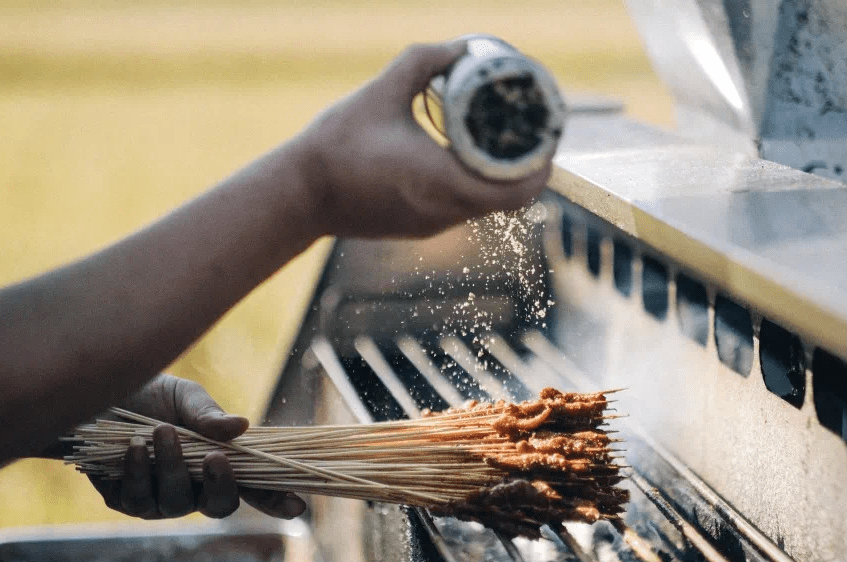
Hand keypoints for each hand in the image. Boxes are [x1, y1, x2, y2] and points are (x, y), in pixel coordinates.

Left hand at [85, 375, 306, 520]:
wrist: (92, 398)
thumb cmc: (147, 397)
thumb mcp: (184, 397)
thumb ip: (209, 416)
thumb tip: (241, 427)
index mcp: (219, 464)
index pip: (255, 487)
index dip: (277, 500)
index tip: (298, 507)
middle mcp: (194, 489)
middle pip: (221, 506)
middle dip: (220, 484)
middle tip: (214, 457)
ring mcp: (161, 501)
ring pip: (176, 502)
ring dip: (172, 467)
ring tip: (161, 432)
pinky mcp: (126, 501)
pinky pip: (138, 499)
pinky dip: (139, 471)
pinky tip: (133, 447)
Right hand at [294, 40, 552, 238]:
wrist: (298, 196)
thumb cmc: (335, 145)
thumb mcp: (380, 92)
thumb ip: (422, 63)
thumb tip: (462, 47)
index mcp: (443, 180)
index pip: (516, 189)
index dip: (541, 167)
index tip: (548, 140)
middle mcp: (445, 211)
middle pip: (508, 199)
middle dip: (526, 169)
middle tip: (531, 135)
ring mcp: (433, 225)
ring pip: (485, 206)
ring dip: (499, 179)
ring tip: (503, 143)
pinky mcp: (420, 229)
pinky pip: (462, 209)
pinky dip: (474, 188)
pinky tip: (467, 162)